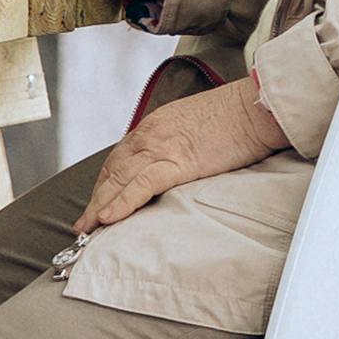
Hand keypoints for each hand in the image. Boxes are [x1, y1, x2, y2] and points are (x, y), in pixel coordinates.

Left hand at [75, 71, 284, 236]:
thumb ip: (178, 143)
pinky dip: (121, 203)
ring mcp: (161, 148)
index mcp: (155, 126)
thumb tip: (177, 164)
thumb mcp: (197, 125)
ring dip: (100, 207)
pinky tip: (108, 219)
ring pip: (119, 180)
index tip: (97, 203)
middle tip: (83, 224)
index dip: (105, 184)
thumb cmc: (237, 116)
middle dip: (96, 200)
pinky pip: (140, 186)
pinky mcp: (176, 163)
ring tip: (86, 230)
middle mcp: (150, 135)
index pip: (120, 159)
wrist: (256, 108)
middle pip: (112, 171)